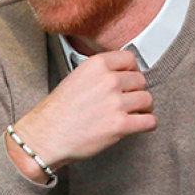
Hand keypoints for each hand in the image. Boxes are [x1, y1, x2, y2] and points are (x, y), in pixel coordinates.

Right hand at [14, 50, 155, 169]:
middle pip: (140, 80)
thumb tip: (121, 76)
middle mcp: (108, 80)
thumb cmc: (57, 112)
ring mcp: (115, 103)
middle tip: (125, 101)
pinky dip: (146, 125)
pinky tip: (135, 126)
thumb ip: (99, 74)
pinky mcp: (121, 125)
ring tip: (131, 114)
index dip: (131, 70)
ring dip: (142, 108)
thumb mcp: (75, 79)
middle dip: (135, 91)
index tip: (129, 79)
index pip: (129, 59)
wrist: (45, 136)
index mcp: (96, 65)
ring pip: (147, 100)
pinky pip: (150, 121)